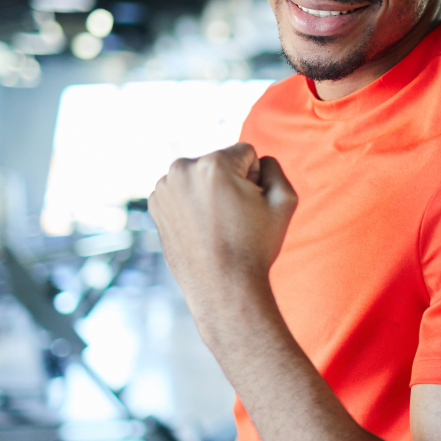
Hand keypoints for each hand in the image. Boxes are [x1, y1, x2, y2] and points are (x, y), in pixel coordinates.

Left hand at [148, 143, 296, 311]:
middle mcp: (182, 169)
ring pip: (201, 176)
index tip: (248, 207)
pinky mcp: (155, 204)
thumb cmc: (255, 246)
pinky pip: (184, 191)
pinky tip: (201, 228)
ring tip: (216, 225)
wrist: (223, 287)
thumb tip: (256, 160)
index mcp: (213, 164)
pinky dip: (193, 205)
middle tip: (233, 219)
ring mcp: (164, 187)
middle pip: (220, 162)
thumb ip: (274, 167)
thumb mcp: (285, 201)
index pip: (246, 153)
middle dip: (230, 183)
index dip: (255, 180)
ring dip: (210, 193)